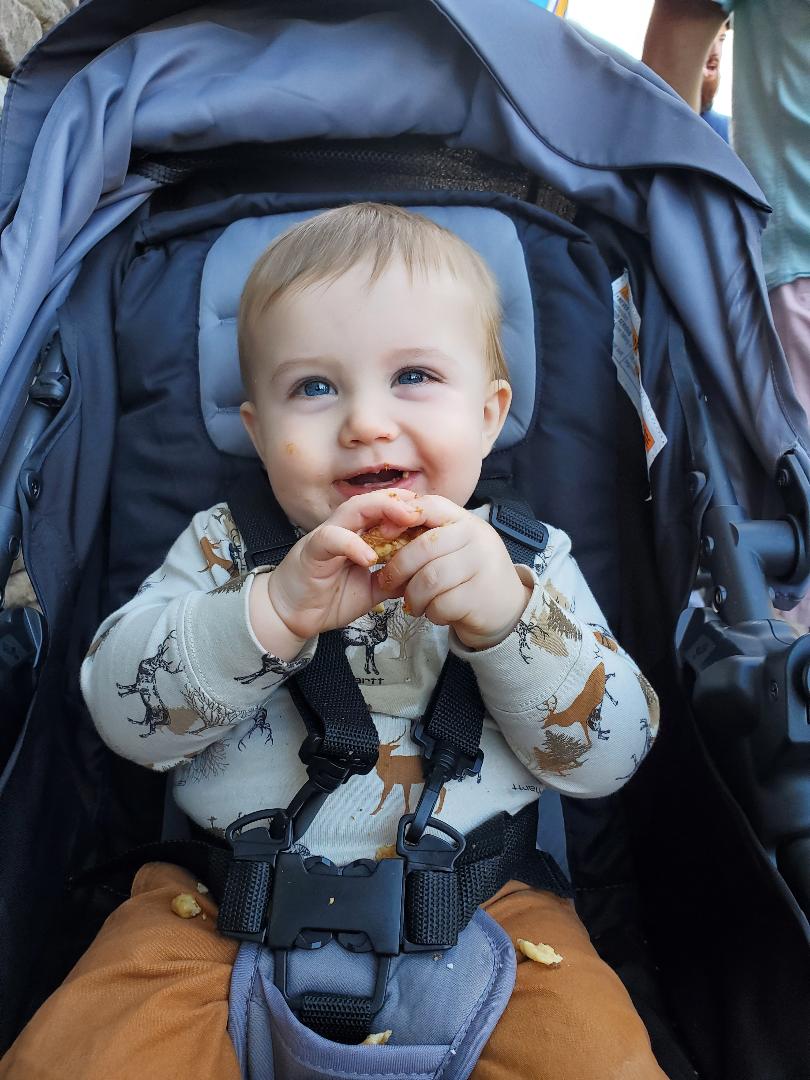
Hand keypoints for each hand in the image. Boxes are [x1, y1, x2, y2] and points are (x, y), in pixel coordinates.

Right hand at [250, 489, 423, 656]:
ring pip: (354, 510)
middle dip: (400, 502)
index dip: (409, 511)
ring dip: (381, 510)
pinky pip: (332, 538)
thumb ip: (393, 577)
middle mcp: (344, 528)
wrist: (293, 615)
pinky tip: (369, 557)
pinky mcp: (312, 549)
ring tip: (405, 519)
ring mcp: (327, 536)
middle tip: (424, 510)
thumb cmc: (329, 598)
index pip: (386, 513)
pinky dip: (352, 544)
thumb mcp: (372, 589)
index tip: (434, 518)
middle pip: (373, 502)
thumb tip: (424, 573)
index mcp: (359, 534)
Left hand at [373, 495, 531, 649]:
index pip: (432, 506)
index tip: (381, 533)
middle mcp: (477, 538)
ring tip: (413, 604)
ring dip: (413, 596)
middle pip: (424, 548)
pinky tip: (435, 613)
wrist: (508, 608)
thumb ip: (428, 535)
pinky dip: (431, 613)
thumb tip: (383, 530)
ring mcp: (482, 567)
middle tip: (387, 583)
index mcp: (466, 521)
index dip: (401, 516)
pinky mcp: (480, 597)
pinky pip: (441, 604)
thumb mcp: (455, 546)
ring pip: (429, 580)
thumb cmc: (470, 575)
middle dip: (398, 568)